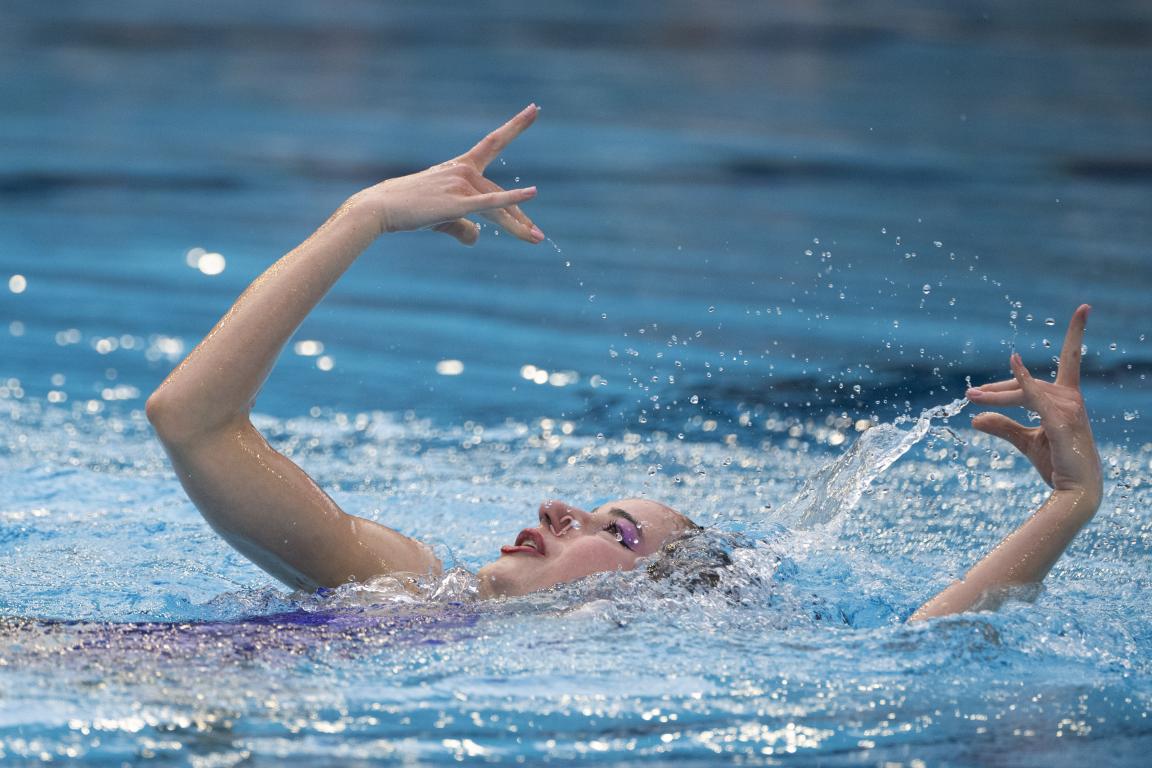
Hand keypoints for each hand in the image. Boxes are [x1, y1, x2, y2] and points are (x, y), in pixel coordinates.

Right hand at [353, 104, 544, 245]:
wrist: (381, 208)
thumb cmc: (408, 210)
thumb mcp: (441, 217)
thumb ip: (463, 227)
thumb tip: (478, 238)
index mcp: (460, 167)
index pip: (493, 142)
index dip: (515, 125)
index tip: (534, 109)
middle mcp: (464, 171)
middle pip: (501, 196)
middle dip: (520, 219)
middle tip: (536, 237)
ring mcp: (461, 185)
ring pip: (498, 209)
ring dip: (518, 227)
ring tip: (536, 240)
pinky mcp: (458, 203)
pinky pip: (491, 202)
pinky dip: (512, 198)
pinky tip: (533, 192)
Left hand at [966, 305, 1101, 499]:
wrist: (1074, 493)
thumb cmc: (1056, 465)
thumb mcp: (1025, 441)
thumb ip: (1003, 426)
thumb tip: (975, 419)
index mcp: (1067, 399)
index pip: (1071, 358)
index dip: (1077, 333)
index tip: (1084, 308)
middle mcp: (1072, 399)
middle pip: (1027, 383)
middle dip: (997, 389)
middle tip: (969, 395)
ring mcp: (1069, 410)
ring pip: (1024, 393)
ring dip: (997, 395)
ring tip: (971, 398)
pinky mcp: (1060, 422)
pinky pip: (1036, 397)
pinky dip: (1023, 381)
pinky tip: (1014, 363)